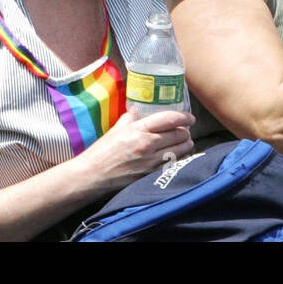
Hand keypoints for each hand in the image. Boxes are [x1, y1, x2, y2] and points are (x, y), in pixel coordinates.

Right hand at [77, 109, 194, 193]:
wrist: (92, 175)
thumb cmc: (102, 151)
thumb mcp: (116, 128)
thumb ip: (131, 117)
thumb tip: (139, 108)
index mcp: (139, 130)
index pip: (169, 119)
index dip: (184, 117)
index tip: (190, 118)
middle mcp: (147, 144)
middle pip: (178, 135)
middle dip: (185, 132)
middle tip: (186, 130)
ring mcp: (150, 161)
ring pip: (179, 151)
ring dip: (186, 145)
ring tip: (186, 142)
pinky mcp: (149, 175)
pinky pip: (172, 165)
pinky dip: (179, 160)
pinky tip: (179, 157)